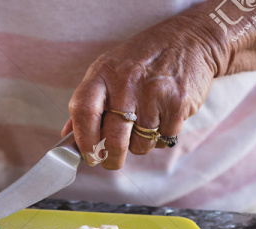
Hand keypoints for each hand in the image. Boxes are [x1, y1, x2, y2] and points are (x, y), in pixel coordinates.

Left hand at [62, 16, 220, 168]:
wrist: (187, 40)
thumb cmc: (140, 61)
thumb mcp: (107, 71)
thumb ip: (87, 104)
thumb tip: (68, 139)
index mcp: (102, 75)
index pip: (83, 112)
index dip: (83, 141)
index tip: (88, 156)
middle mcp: (126, 83)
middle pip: (113, 139)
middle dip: (111, 159)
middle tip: (111, 161)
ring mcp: (153, 94)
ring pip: (140, 145)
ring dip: (140, 145)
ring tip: (144, 124)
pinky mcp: (177, 104)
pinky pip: (163, 139)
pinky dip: (161, 137)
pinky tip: (162, 117)